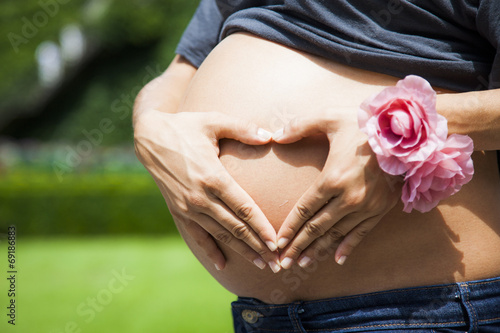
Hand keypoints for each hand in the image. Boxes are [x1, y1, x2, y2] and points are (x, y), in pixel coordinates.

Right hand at [134, 109, 279, 271]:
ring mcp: (188, 207)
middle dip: (258, 246)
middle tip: (277, 262)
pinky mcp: (178, 211)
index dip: (262, 228)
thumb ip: (243, 129)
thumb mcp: (213, 121)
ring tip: (261, 263)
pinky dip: (210, 251)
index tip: (277, 242)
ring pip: (220, 235)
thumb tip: (270, 136)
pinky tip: (222, 264)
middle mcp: (200, 197)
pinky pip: (196, 236)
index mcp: (213, 177)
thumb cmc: (185, 126)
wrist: (149, 138)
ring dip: (242, 251)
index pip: (244, 209)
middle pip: (235, 228)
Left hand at [273, 108, 401, 268]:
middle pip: (317, 227)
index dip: (290, 228)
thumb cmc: (364, 123)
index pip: (305, 210)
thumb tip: (275, 136)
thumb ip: (300, 126)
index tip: (277, 242)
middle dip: (298, 246)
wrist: (408, 132)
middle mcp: (349, 197)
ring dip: (318, 250)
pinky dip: (349, 246)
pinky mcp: (382, 208)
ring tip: (303, 264)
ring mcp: (367, 206)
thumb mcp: (329, 117)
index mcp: (332, 178)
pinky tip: (337, 260)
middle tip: (283, 263)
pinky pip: (362, 232)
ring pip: (337, 234)